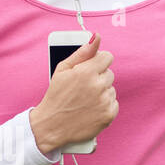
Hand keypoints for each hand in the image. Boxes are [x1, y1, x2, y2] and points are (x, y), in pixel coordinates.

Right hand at [30, 32, 117, 154]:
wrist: (51, 126)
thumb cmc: (55, 96)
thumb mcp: (62, 70)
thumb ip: (82, 52)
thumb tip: (97, 37)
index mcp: (86, 71)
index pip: (107, 57)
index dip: (98, 62)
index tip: (90, 70)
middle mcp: (97, 85)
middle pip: (109, 73)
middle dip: (98, 78)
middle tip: (82, 88)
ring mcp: (104, 101)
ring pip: (111, 89)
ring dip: (101, 92)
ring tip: (85, 100)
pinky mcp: (108, 115)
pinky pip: (113, 103)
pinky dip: (104, 106)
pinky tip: (91, 109)